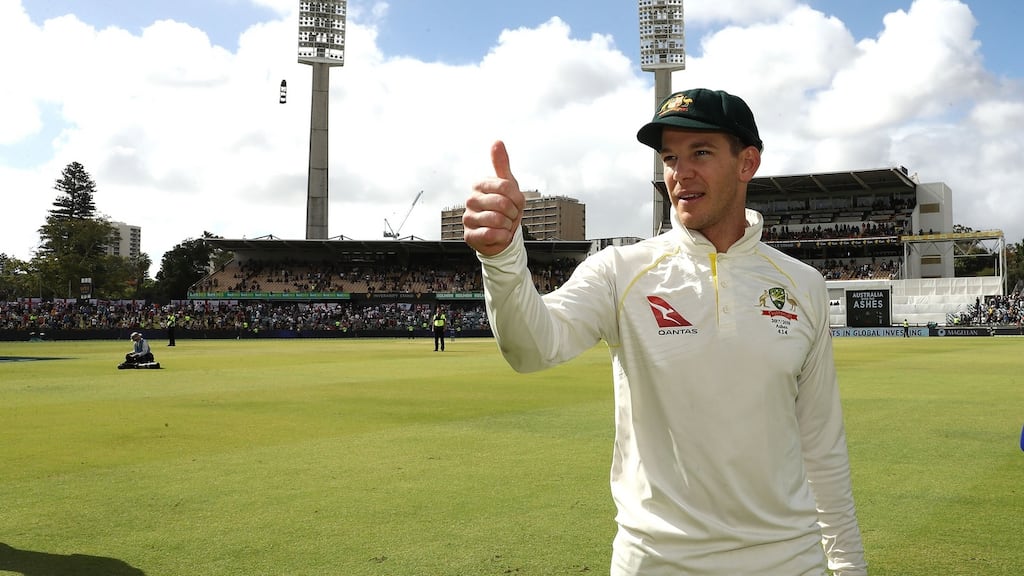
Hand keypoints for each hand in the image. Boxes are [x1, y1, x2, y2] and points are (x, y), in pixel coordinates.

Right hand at [464, 140, 524, 255]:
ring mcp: (468, 218)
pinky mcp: (469, 235)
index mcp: (479, 185)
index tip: (516, 202)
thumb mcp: (508, 185)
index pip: (505, 186)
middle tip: (510, 215)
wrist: (502, 235)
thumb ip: (501, 164)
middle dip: (513, 212)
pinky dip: (502, 236)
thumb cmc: (505, 209)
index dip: (517, 197)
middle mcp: (471, 200)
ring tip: (503, 224)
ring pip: (498, 220)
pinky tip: (499, 234)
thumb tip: (497, 142)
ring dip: (508, 225)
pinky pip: (491, 234)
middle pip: (503, 203)